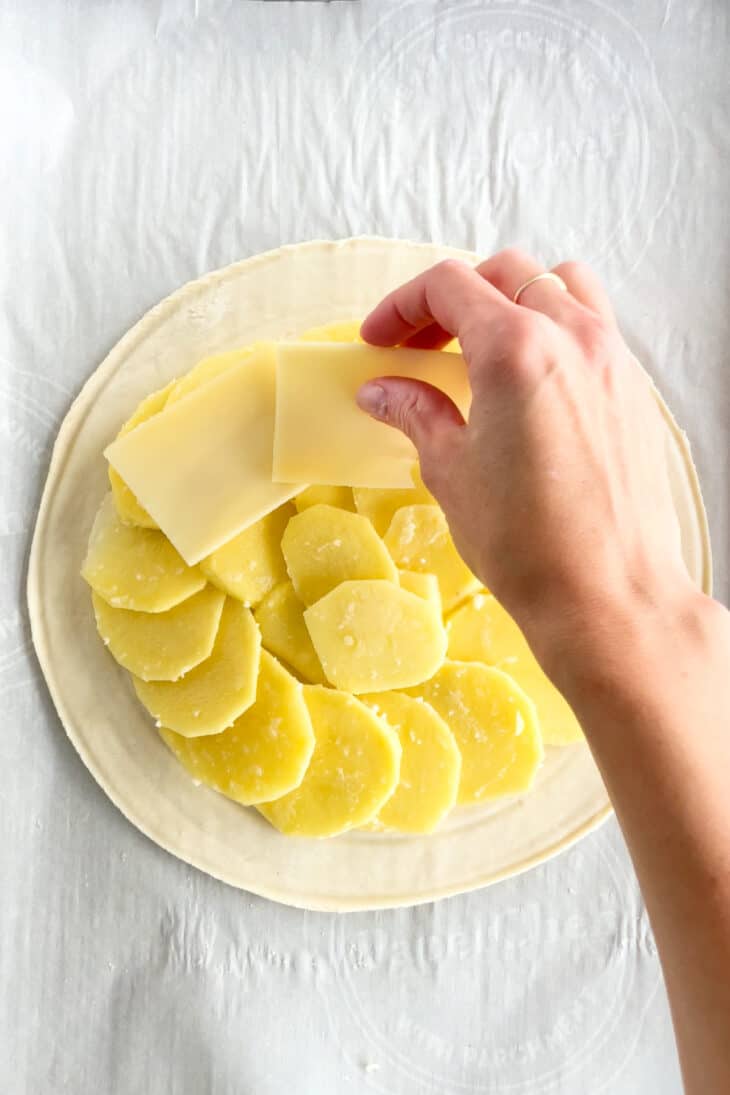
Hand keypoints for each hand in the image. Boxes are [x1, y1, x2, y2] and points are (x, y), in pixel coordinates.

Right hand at [358, 249, 694, 667]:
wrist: (608, 594)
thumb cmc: (526, 542)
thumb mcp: (451, 472)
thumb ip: (416, 413)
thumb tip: (382, 390)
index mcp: (515, 349)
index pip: (449, 285)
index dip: (402, 305)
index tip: (380, 340)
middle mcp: (572, 336)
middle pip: (505, 273)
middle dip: (452, 299)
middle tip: (420, 345)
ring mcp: (612, 358)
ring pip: (561, 284)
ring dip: (514, 298)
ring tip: (484, 347)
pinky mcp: (635, 388)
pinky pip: (594, 324)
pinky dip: (555, 327)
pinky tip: (531, 381)